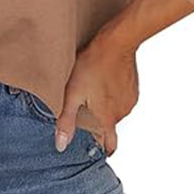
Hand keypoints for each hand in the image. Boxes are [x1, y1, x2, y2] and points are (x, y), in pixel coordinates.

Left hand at [55, 29, 139, 155]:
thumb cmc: (93, 65)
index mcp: (107, 117)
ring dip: (104, 105)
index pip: (110, 145)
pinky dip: (112, 94)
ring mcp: (130, 100)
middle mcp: (122, 112)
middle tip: (83, 107)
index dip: (102, 150)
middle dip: (96, 120)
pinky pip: (121, 98)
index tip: (95, 151)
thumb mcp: (72, 93)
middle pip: (108, 125)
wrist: (116, 42)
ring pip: (114, 110)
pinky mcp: (133, 88)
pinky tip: (102, 82)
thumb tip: (61, 145)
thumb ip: (66, 120)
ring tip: (91, 91)